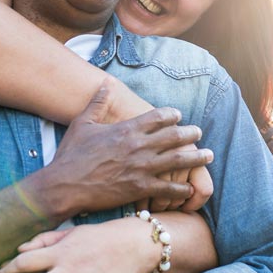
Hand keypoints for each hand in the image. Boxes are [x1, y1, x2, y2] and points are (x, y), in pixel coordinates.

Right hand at [42, 79, 209, 218]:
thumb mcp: (82, 123)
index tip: (178, 115)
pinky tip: (190, 189)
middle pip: (174, 136)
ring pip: (178, 160)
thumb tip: (104, 83)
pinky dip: (182, 189)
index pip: (158, 116)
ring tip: (208, 154)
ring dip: (196, 157)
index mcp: (127, 129)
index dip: (172, 115)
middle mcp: (139, 146)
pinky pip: (169, 188)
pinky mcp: (140, 189)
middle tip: (198, 132)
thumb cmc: (71, 154)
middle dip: (190, 133)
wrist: (64, 185)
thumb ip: (97, 103)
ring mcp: (141, 168)